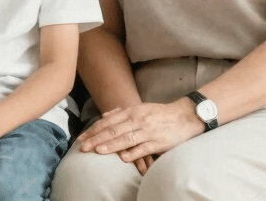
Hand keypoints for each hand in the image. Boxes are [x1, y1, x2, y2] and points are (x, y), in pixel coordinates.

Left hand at [77, 100, 201, 163]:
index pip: (107, 122)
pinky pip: (144, 148)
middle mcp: (137, 120)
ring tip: (97, 151)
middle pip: (113, 130)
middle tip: (82, 147)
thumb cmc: (159, 113)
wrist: (184, 116)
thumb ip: (121, 112)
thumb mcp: (139, 108)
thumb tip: (103, 116)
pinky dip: (133, 152)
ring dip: (111, 145)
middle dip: (96, 139)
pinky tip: (123, 158)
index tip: (81, 137)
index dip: (93, 130)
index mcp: (131, 111)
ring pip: (126, 138)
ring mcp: (147, 131)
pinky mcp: (158, 142)